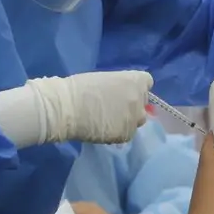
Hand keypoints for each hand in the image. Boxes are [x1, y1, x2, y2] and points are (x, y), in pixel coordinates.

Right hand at [26, 70, 151, 143]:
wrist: (67, 108)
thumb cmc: (80, 87)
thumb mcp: (106, 79)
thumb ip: (120, 86)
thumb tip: (122, 95)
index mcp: (135, 80)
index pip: (146, 82)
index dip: (135, 87)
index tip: (124, 91)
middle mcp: (139, 99)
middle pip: (143, 102)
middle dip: (132, 104)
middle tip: (114, 107)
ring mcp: (134, 118)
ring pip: (137, 120)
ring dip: (128, 120)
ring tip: (110, 121)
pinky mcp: (126, 134)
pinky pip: (127, 134)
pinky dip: (118, 132)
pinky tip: (104, 130)